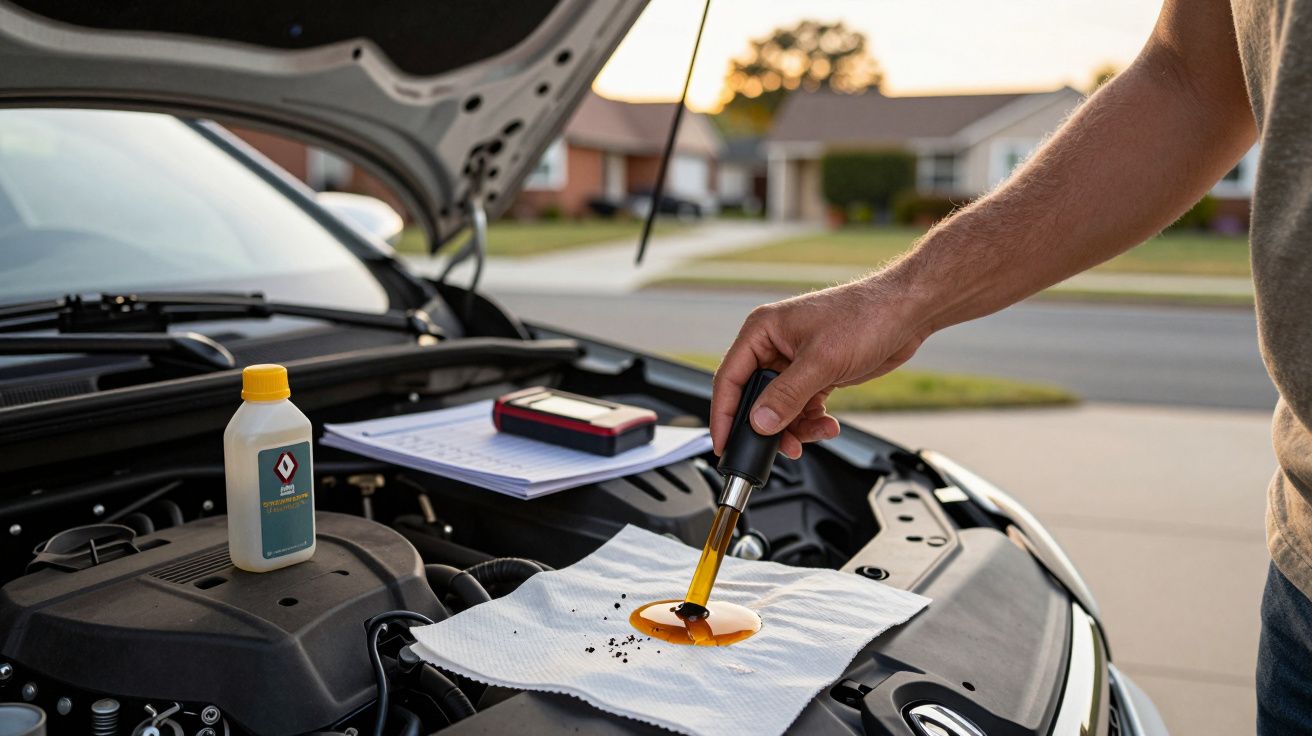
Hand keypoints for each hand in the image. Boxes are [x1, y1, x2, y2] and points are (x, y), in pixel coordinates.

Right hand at [710, 274, 931, 459]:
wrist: (907, 312)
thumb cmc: (866, 316)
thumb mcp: (821, 361)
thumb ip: (786, 395)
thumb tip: (759, 423)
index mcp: (763, 331)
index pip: (730, 378)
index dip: (725, 414)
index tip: (726, 444)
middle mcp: (775, 346)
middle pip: (755, 398)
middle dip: (770, 426)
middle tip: (783, 447)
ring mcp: (796, 361)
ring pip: (780, 408)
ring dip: (796, 427)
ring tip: (818, 432)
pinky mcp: (817, 374)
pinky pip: (802, 407)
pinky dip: (812, 421)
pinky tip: (828, 424)